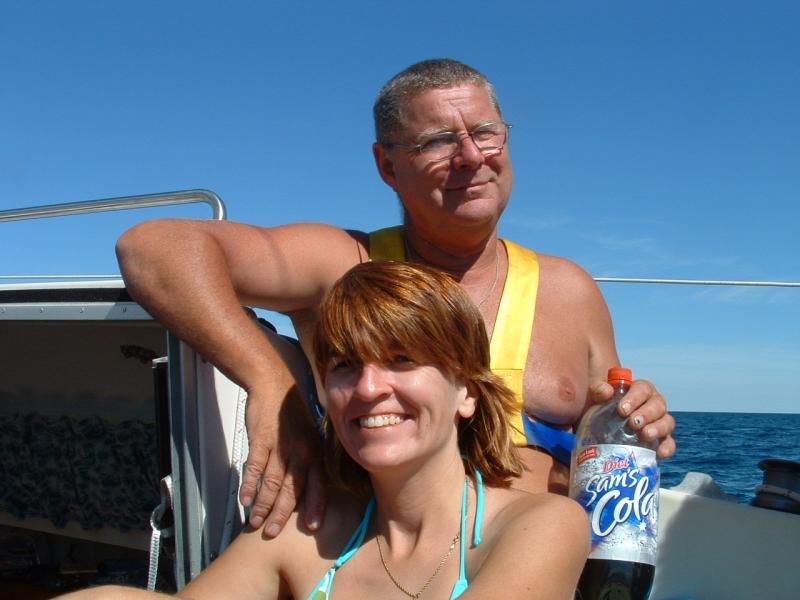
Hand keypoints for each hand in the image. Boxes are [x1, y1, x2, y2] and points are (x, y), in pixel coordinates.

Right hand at [238, 384, 325, 537]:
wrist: (273, 385)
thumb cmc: (292, 414)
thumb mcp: (310, 435)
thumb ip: (309, 460)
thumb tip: (307, 488)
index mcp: (315, 451)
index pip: (317, 483)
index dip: (315, 505)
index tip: (312, 526)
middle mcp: (300, 450)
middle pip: (292, 488)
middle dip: (281, 513)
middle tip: (273, 533)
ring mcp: (280, 446)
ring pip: (272, 482)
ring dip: (262, 504)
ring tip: (256, 522)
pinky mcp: (261, 440)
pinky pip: (254, 467)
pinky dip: (249, 485)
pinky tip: (245, 500)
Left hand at [589, 379, 676, 458]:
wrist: (599, 434)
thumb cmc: (600, 411)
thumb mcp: (595, 399)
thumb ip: (597, 390)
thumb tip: (606, 391)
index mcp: (638, 391)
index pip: (643, 388)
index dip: (635, 397)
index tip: (622, 410)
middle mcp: (652, 406)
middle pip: (658, 405)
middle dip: (647, 413)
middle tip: (633, 423)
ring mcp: (658, 424)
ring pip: (667, 422)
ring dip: (658, 428)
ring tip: (646, 435)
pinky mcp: (660, 442)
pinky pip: (669, 444)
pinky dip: (667, 448)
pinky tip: (659, 453)